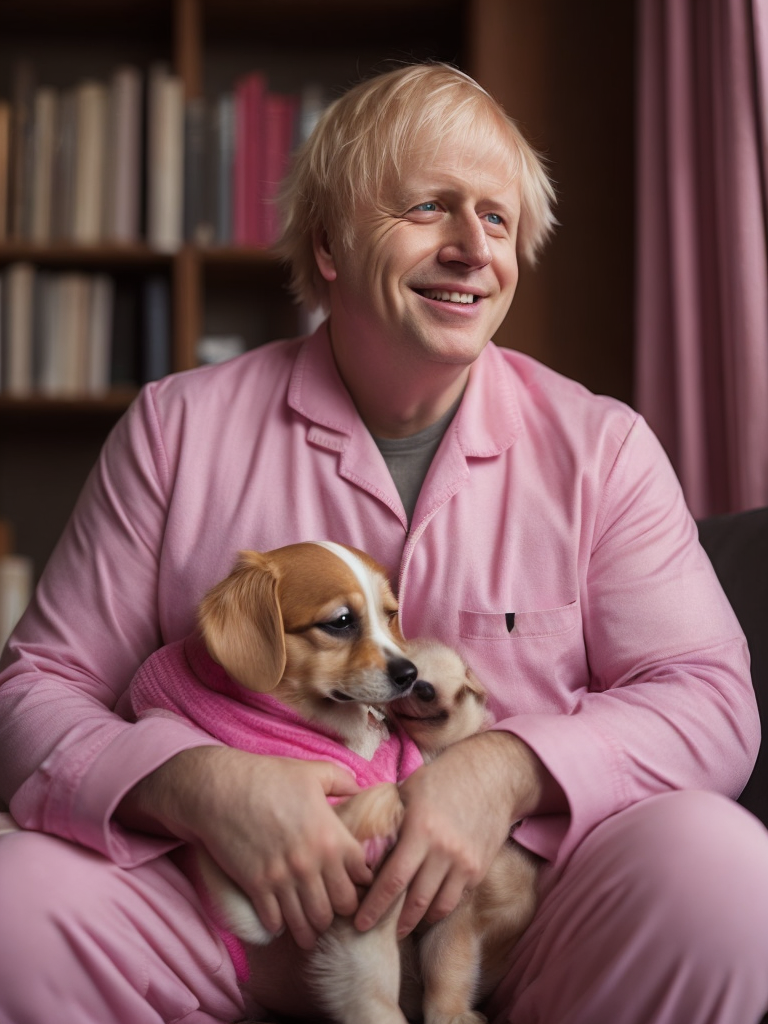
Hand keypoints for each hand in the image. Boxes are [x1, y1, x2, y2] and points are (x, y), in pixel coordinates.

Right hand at [116, 746, 372, 949]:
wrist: (219, 789)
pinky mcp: (256, 888)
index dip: (362, 881)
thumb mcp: (312, 771)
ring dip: (312, 926)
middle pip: (341, 907)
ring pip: (310, 922)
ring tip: (312, 925)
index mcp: (331, 836)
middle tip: (334, 905)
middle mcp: (311, 863)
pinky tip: (282, 917)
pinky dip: (281, 925)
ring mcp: (283, 879)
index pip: (362, 877)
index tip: (354, 881)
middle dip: (341, 909)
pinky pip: (275, 923)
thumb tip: (361, 789)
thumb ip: (342, 780)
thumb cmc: (267, 776)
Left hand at [354, 731, 562, 936]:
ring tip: (402, 926)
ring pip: (438, 907)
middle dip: (394, 922)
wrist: (492, 776)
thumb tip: (363, 842)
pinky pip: (456, 898)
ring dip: (418, 920)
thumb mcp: (410, 790)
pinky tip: (427, 907)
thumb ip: (390, 819)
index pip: (392, 880)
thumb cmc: (444, 778)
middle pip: (415, 901)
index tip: (359, 921)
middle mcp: (444, 851)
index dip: (374, 906)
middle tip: (375, 932)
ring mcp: (465, 862)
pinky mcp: (479, 869)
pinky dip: (440, 906)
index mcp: (420, 830)